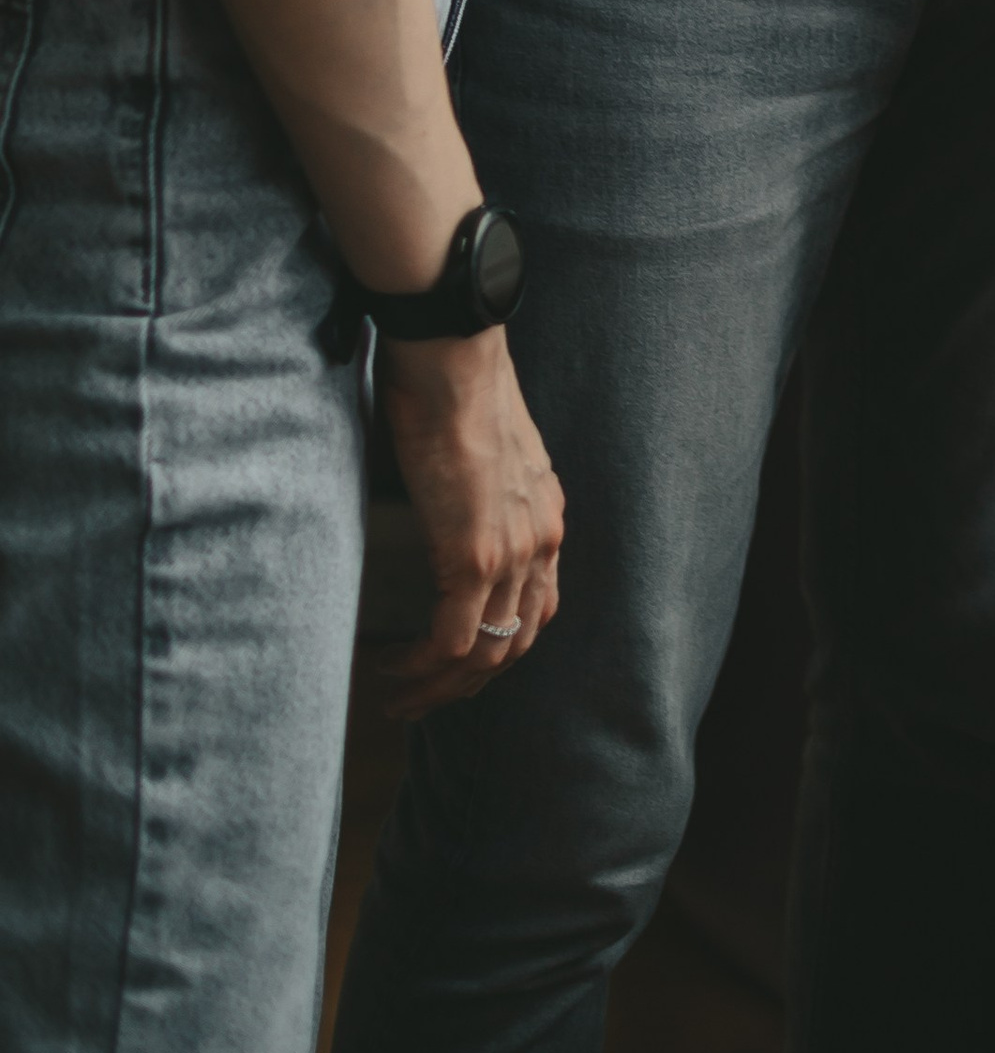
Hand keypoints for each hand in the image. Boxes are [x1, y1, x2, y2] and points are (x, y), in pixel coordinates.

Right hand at [374, 328, 565, 715]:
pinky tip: (392, 671)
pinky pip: (453, 641)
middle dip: (467, 684)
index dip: (496, 647)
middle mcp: (541, 538)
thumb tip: (438, 505)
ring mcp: (512, 550)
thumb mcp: (480, 447)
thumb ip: (475, 486)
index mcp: (544, 512)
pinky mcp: (474, 555)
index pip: (536, 607)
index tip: (455, 665)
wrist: (451, 352)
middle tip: (421, 700)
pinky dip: (422, 668)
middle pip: (515, 643)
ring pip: (485, 654)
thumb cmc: (451, 383)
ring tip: (399, 700)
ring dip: (440, 688)